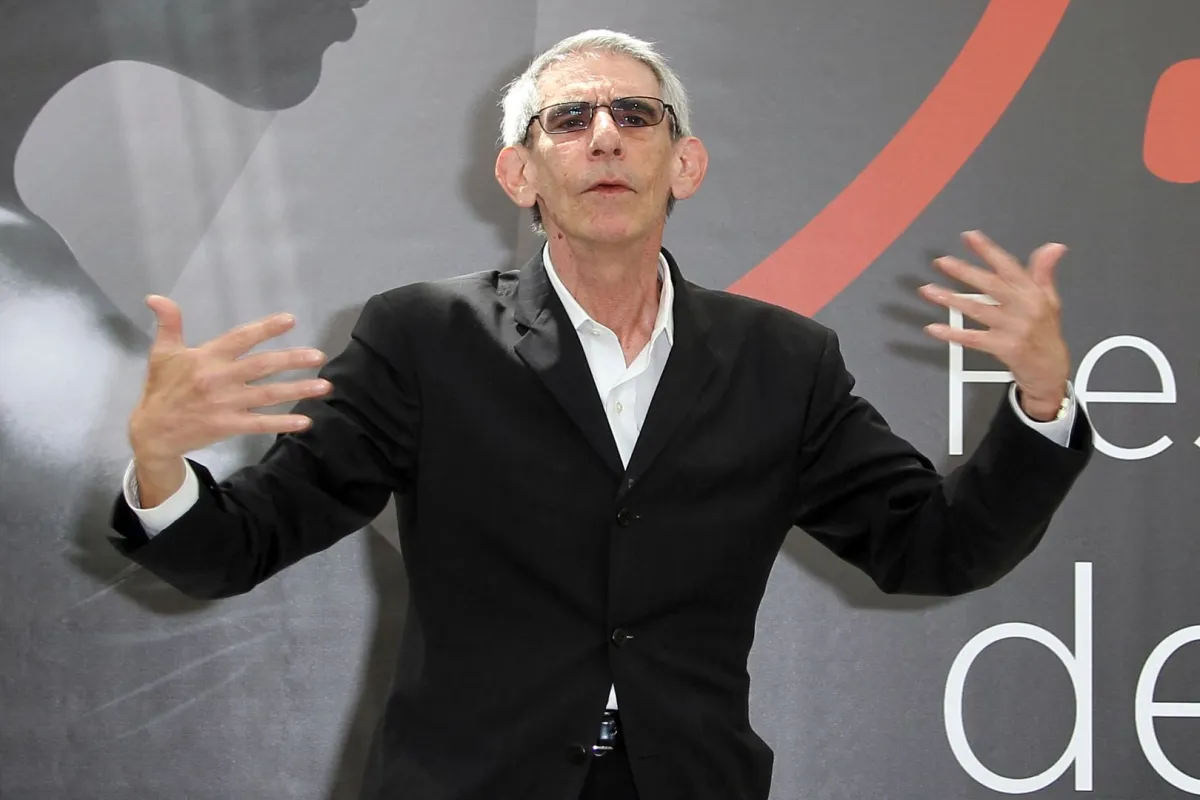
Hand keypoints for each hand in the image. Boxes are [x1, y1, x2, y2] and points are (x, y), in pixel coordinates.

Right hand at [128, 295, 331, 466]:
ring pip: (269, 394)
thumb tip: (156, 296)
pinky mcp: (229, 425)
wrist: (152, 433)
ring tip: (325, 386)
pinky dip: (283, 423)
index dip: (265, 328)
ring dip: (298, 390)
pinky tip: (305, 421)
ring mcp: (226, 403)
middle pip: (263, 366)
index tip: (290, 320)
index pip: (240, 338)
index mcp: (206, 357)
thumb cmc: (161, 389)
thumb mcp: (162, 353)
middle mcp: (220, 378)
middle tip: (320, 356)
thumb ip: (168, 324)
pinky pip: (261, 423)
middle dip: (293, 360)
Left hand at [919, 230, 1069, 421]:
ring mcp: (1013, 328)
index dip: (988, 250)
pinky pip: (973, 339)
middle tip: (942, 262)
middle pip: (990, 285)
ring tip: (929, 290)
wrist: (1051, 370)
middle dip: (964, 271)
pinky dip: (952, 333)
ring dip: (951, 299)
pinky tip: (934, 327)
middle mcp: (1023, 308)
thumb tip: (1053, 247)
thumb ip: (1044, 272)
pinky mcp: (1003, 348)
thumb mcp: (1051, 300)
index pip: (1009, 266)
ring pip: (977, 310)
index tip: (970, 237)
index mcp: (1033, 293)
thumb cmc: (1046, 333)